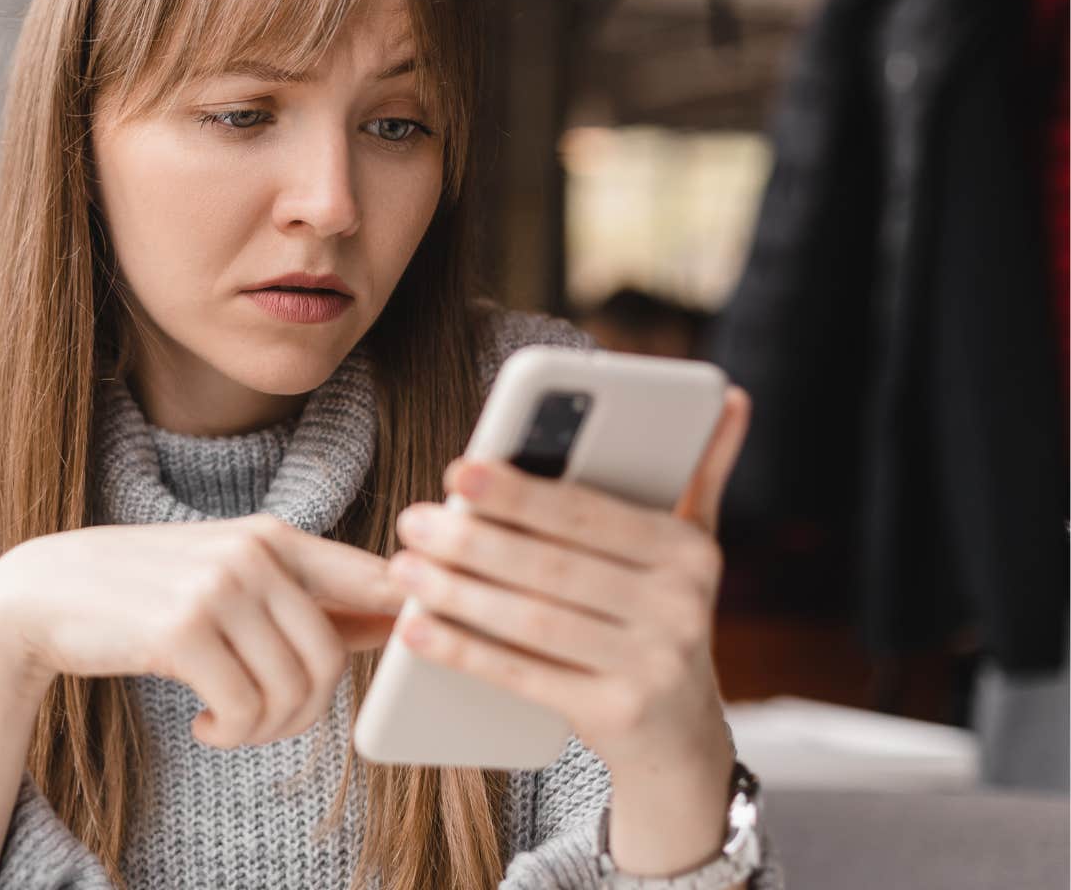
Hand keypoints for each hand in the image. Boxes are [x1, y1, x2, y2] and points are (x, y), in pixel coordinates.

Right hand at [0, 514, 408, 749]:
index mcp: (274, 536)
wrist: (43, 594)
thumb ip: (304, 597)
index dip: (407, 622)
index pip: (375, 579)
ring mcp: (218, 587)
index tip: (407, 655)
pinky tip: (206, 726)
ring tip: (231, 723)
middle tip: (265, 722)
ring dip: (266, 729)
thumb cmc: (144, 592)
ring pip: (293, 689)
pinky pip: (246, 708)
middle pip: (331, 657)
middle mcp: (253, 553)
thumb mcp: (227, 578)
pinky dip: (233, 733)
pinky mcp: (182, 629)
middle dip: (305, 710)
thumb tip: (395, 621)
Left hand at [383, 386, 751, 775]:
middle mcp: (681, 607)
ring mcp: (652, 666)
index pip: (589, 515)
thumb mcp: (689, 550)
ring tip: (405, 567)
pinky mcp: (617, 715)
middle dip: (474, 540)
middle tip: (412, 519)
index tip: (458, 471)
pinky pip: (525, 677)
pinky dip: (465, 650)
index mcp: (689, 552)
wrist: (683, 739)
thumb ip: (699, 473)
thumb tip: (730, 396)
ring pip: (535, 621)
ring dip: (459, 593)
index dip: (520, 493)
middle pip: (554, 567)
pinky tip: (416, 627)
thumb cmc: (660, 619)